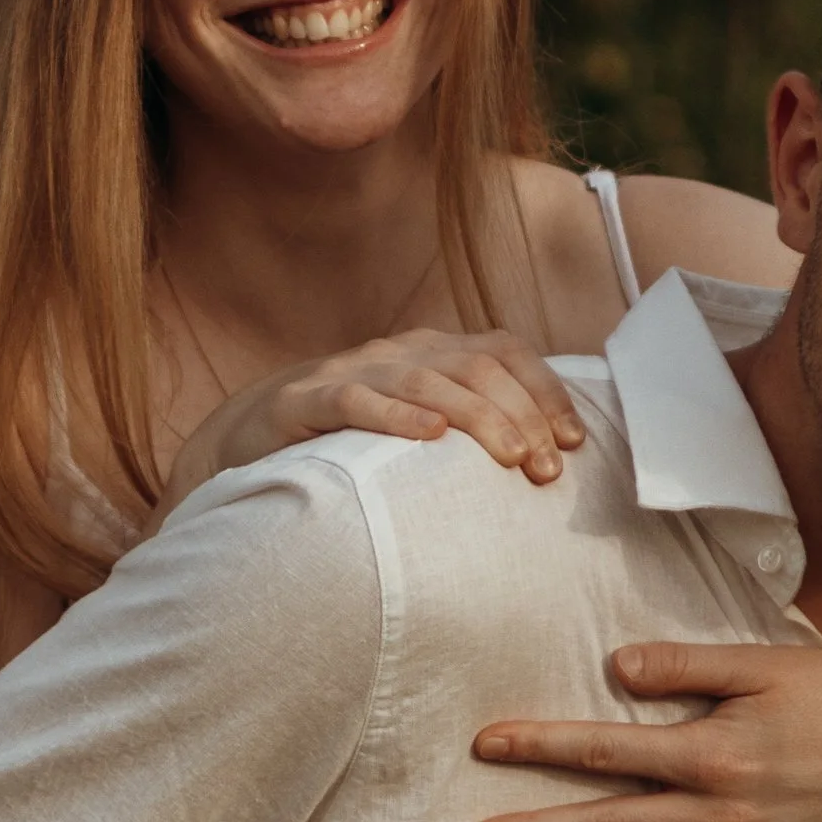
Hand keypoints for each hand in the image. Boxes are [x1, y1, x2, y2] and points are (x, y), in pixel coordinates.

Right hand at [169, 332, 585, 501]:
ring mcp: (352, 370)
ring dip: (478, 419)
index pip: (504, 351)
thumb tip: (548, 462)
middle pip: (476, 366)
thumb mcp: (417, 426)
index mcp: (432, 351)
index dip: (545, 391)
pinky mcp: (307, 400)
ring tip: (511, 459)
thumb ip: (471, 429)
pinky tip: (430, 437)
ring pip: (428, 381)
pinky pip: (358, 400)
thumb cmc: (349, 441)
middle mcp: (398, 351)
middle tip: (545, 470)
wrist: (248, 437)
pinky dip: (398, 416)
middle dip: (521, 415)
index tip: (574, 443)